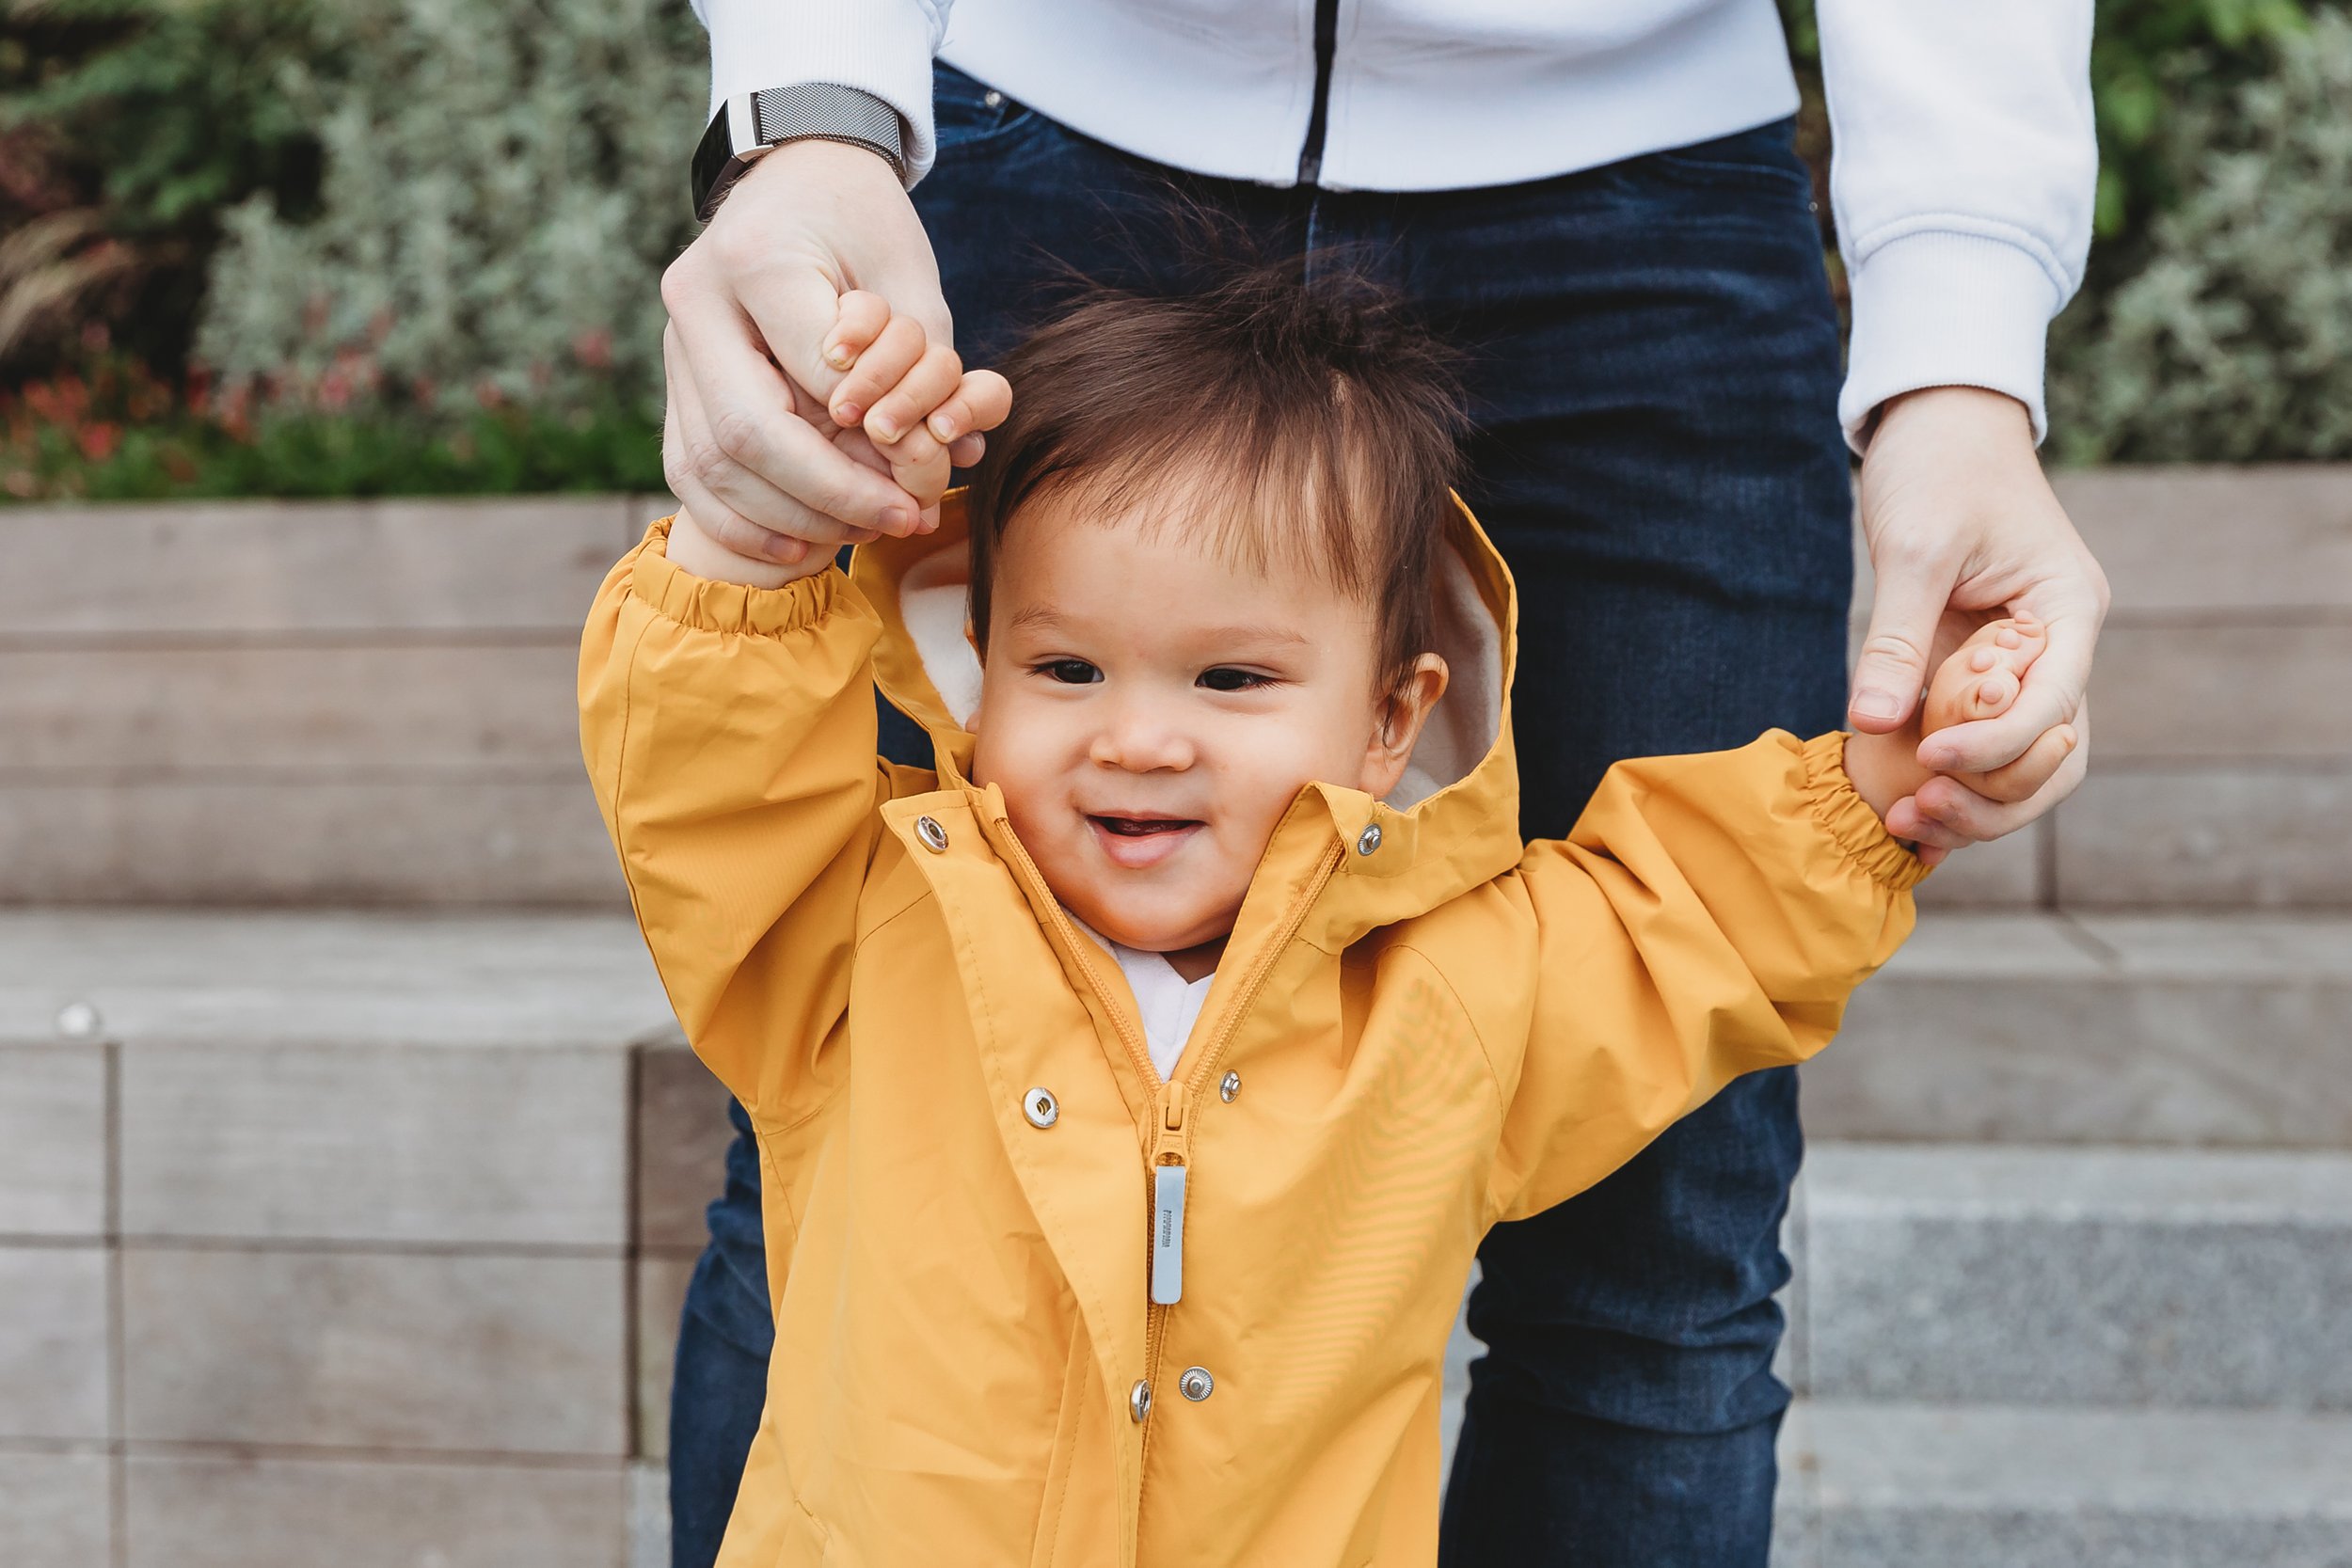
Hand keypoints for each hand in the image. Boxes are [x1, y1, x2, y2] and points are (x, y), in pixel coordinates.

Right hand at [658, 140, 1003, 570]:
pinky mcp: (672, 380)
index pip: (816, 379)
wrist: (796, 176)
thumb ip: (925, 364)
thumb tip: (945, 458)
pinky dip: (740, 520)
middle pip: (746, 433)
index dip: (872, 445)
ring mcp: (672, 343)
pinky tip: (798, 546)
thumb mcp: (909, 275)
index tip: (925, 484)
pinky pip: (687, 470)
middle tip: (898, 520)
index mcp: (755, 260)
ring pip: (711, 464)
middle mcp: (695, 301)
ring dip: (789, 518)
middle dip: (828, 495)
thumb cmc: (864, 224)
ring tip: (862, 532)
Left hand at [1849, 387, 2108, 854]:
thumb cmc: (1936, 470)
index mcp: (2069, 611)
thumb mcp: (1914, 548)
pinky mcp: (1980, 675)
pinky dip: (1952, 781)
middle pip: (2053, 753)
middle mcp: (2059, 646)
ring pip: (2025, 764)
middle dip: (1993, 794)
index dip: (1997, 745)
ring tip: (1906, 823)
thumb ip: (1896, 637)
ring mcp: (2024, 665)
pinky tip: (1902, 807)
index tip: (1930, 759)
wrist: (1936, 428)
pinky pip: (1981, 743)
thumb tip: (1875, 723)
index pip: (2056, 703)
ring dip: (1977, 802)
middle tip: (1917, 812)